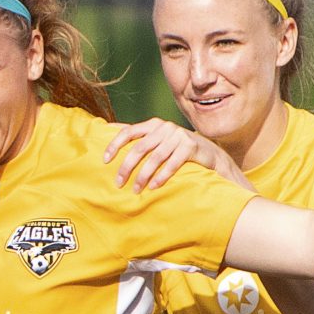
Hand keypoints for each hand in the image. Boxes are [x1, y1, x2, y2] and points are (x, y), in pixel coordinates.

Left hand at [103, 118, 250, 190]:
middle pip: (140, 148)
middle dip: (127, 167)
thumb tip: (107, 128)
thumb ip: (136, 134)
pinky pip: (172, 163)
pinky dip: (162, 176)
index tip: (104, 160)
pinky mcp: (190, 146)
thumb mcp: (156, 138)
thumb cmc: (175, 147)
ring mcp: (178, 135)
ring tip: (136, 190)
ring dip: (143, 175)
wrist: (208, 152)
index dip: (114, 145)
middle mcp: (165, 127)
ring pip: (155, 157)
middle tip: (119, 183)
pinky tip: (153, 186)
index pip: (128, 131)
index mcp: (153, 124)